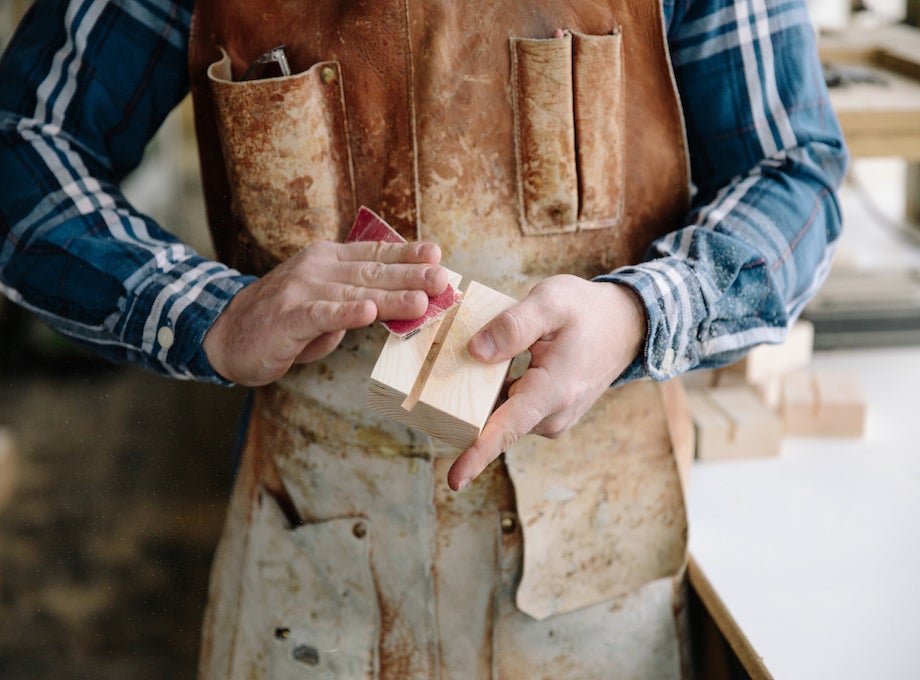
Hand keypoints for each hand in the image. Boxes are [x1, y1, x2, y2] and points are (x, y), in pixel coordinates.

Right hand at [204, 240, 446, 385]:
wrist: (226, 335)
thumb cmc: (282, 321)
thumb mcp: (324, 304)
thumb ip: (354, 301)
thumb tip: (391, 305)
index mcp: (328, 260)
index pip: (374, 254)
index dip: (407, 255)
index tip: (438, 255)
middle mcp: (317, 268)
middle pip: (372, 271)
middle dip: (412, 276)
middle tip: (443, 280)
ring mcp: (300, 290)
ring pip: (354, 292)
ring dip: (390, 297)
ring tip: (421, 300)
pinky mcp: (287, 318)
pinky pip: (321, 314)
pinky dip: (344, 313)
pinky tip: (367, 312)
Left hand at [446, 275, 646, 490]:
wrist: (627, 325)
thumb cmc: (588, 312)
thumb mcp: (551, 302)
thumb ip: (512, 325)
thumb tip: (475, 352)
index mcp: (554, 391)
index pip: (508, 428)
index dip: (478, 454)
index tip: (455, 480)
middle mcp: (553, 416)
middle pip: (495, 422)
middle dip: (465, 405)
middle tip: (451, 367)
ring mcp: (552, 420)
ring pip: (502, 415)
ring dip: (484, 395)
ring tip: (481, 359)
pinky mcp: (549, 416)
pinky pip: (512, 410)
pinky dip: (498, 394)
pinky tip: (496, 367)